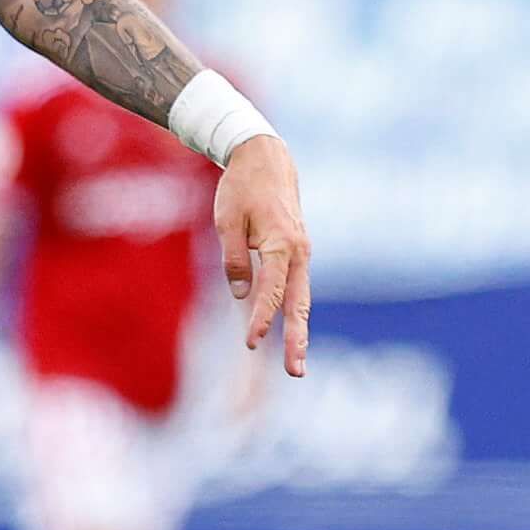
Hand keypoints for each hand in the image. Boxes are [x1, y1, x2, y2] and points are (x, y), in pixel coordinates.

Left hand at [213, 132, 311, 375]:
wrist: (266, 158)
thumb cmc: (241, 187)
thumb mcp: (227, 220)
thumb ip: (234, 258)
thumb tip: (241, 293)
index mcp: (281, 243)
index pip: (270, 290)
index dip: (261, 317)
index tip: (251, 342)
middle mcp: (298, 252)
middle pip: (298, 304)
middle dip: (296, 339)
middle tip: (296, 371)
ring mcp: (302, 253)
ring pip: (302, 299)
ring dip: (299, 332)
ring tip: (297, 364)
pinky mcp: (297, 253)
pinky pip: (298, 288)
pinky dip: (296, 312)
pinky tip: (293, 334)